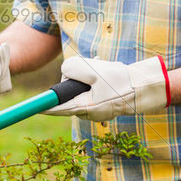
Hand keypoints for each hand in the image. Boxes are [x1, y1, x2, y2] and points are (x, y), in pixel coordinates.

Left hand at [44, 56, 169, 120]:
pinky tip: (105, 72)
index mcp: (83, 107)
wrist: (145, 88)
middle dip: (75, 78)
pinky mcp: (103, 105)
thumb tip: (65, 72)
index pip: (58, 108)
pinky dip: (95, 80)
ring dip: (87, 76)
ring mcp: (97, 110)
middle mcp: (88, 112)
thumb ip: (71, 69)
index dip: (46, 105)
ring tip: (101, 68)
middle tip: (90, 67)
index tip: (36, 106)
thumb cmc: (119, 81)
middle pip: (70, 93)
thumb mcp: (93, 70)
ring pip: (82, 89)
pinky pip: (92, 91)